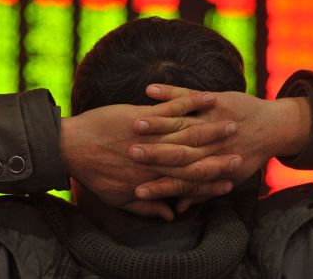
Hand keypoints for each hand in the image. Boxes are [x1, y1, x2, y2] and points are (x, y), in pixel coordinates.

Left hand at [60, 91, 242, 220]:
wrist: (71, 148)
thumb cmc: (94, 173)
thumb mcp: (119, 198)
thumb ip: (147, 208)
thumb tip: (169, 215)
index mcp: (153, 179)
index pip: (190, 182)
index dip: (213, 181)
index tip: (232, 180)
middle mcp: (156, 159)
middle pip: (196, 156)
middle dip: (221, 154)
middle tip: (242, 151)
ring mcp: (151, 136)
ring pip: (189, 130)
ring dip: (212, 127)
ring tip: (233, 124)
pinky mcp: (143, 115)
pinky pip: (173, 107)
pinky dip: (193, 102)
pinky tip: (211, 98)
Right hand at [130, 84, 311, 211]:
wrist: (275, 128)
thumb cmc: (249, 154)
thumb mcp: (226, 178)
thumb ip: (198, 193)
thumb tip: (177, 212)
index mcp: (207, 164)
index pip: (178, 178)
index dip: (157, 184)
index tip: (137, 189)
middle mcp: (207, 144)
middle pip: (175, 151)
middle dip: (152, 152)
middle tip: (130, 153)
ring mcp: (209, 120)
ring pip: (178, 123)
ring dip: (156, 122)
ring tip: (136, 123)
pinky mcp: (214, 101)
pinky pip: (187, 95)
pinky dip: (169, 92)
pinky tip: (150, 90)